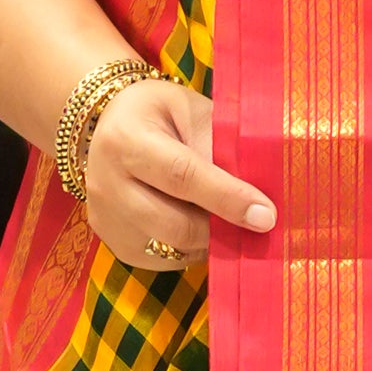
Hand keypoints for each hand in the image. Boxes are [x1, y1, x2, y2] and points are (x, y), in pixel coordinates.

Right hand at [82, 75, 275, 279]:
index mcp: (125, 140)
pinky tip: (202, 228)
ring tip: (229, 220)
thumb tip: (254, 190)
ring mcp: (106, 220)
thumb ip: (217, 142)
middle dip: (224, 227)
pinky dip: (193, 249)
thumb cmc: (157, 115)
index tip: (265, 215)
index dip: (227, 197)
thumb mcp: (188, 109)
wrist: (107, 127)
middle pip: (176, 224)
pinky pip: (166, 260)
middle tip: (257, 224)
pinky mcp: (117, 245)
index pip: (181, 176)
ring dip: (210, 241)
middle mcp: (106, 184)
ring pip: (173, 248)